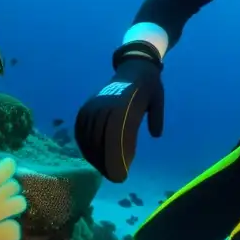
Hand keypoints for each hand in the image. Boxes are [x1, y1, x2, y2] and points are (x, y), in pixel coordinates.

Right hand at [74, 42, 163, 182]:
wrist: (135, 64)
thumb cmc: (149, 85)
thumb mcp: (158, 99)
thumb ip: (156, 117)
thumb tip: (155, 135)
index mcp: (124, 101)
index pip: (115, 134)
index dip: (115, 155)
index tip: (120, 172)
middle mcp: (106, 102)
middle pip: (99, 136)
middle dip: (104, 159)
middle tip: (112, 176)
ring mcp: (96, 101)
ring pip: (88, 132)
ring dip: (92, 152)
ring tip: (101, 168)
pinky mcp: (90, 102)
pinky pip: (81, 123)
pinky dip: (82, 139)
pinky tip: (87, 152)